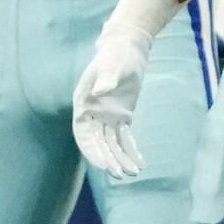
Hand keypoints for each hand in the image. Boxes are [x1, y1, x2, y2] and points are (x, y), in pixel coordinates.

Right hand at [71, 26, 153, 178]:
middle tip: (119, 174)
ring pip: (112, 143)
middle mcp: (93, 113)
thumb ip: (106, 78)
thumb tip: (100, 92)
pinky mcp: (121, 116)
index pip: (83, 133)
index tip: (103, 164)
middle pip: (98, 142)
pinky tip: (139, 163)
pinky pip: (124, 137)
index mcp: (83, 103)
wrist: (128, 49)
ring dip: (121, 158)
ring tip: (133, 173)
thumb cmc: (116, 54)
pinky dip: (131, 150)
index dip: (91, 150)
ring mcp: (107, 116)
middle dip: (108, 159)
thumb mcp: (111, 64)